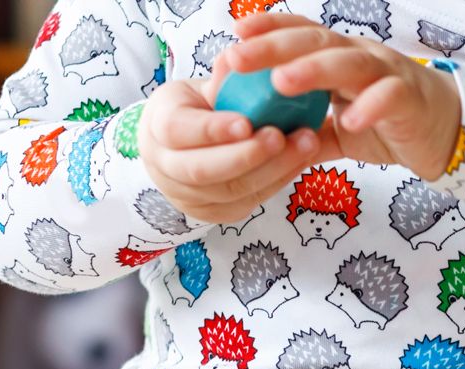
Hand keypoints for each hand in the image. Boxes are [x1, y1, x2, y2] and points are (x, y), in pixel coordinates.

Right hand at [137, 76, 322, 225]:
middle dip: (248, 155)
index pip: (179, 131)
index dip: (212, 130)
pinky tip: (301, 159)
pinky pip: (250, 201)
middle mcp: (167, 169)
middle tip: (282, 136)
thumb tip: (247, 57)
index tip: (246, 122)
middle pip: (205, 170)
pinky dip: (279, 179)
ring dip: (274, 169)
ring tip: (306, 144)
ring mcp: (191, 199)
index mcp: (158, 127)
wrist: (178, 151)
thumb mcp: (199, 89)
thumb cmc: (193, 111)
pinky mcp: (217, 215)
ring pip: (232, 191)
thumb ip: (222, 80)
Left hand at [215, 12, 462, 182]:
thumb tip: (270, 142)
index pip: (301, 36)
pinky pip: (387, 98)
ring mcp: (386, 74)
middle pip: (314, 43)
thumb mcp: (340, 130)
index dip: (269, 32)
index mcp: (340, 59)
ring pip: (347, 63)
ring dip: (313, 70)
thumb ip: (309, 132)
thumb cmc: (390, 123)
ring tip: (282, 82)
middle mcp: (360, 57)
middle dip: (274, 48)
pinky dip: (368, 108)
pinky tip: (348, 120)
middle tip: (238, 56)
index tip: (234, 38)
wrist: (445, 132)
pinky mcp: (408, 99)